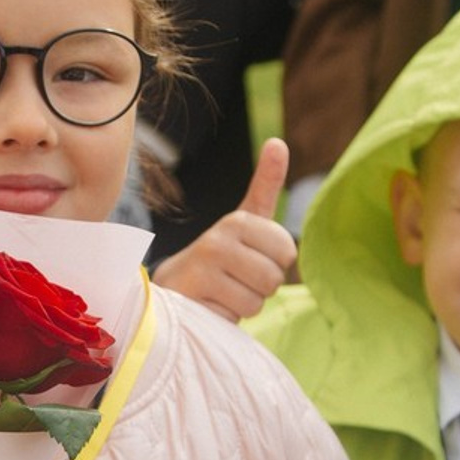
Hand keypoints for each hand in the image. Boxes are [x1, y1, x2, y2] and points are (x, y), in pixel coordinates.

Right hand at [151, 138, 296, 321]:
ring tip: (221, 292)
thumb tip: (278, 142)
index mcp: (237, 221)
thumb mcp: (244, 221)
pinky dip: (224, 317)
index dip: (274, 263)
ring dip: (242, 304)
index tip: (251, 260)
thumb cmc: (218, 257)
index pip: (287, 252)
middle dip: (260, 288)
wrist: (172, 287)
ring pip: (255, 302)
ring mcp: (202, 270)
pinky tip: (208, 305)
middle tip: (235, 280)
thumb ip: (265, 185)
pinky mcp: (192, 299)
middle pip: (273, 279)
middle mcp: (218, 241)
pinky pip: (233, 317)